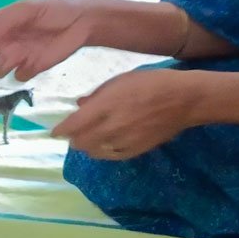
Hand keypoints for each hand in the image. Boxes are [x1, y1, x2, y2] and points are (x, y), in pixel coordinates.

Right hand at [0, 0, 93, 80]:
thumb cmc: (52, 10)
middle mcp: (1, 42)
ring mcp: (14, 57)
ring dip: (0, 65)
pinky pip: (16, 77)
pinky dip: (20, 71)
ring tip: (16, 55)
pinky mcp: (30, 69)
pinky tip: (32, 62)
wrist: (81, 24)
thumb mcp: (28, 9)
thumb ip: (6, 20)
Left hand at [52, 70, 205, 159]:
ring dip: (87, 147)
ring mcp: (125, 141)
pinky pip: (112, 157)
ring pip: (95, 152)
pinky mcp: (136, 150)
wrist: (184, 100)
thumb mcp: (121, 80)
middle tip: (72, 135)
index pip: (75, 124)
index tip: (54, 133)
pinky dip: (103, 153)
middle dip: (73, 139)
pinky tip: (103, 147)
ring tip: (87, 141)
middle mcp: (113, 126)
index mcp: (107, 105)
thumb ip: (98, 94)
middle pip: (81, 142)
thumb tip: (80, 105)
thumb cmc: (152, 82)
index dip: (61, 130)